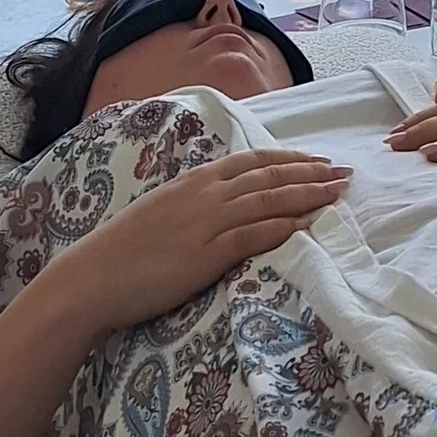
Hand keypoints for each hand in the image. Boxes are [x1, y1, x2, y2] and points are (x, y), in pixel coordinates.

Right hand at [61, 148, 348, 334]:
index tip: (318, 160)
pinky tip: (307, 225)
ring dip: (308, 195)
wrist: (92, 277)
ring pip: (268, 201)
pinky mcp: (205, 256)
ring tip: (338, 193)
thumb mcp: (162, 210)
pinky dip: (283, 227)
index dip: (290, 159)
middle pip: (269, 176)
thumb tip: (223, 199)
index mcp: (194, 181)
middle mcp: (204, 195)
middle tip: (345, 172)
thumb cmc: (124, 250)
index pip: (252, 161)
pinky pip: (253, 236)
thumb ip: (194, 201)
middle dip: (311, 173)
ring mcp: (206, 224)